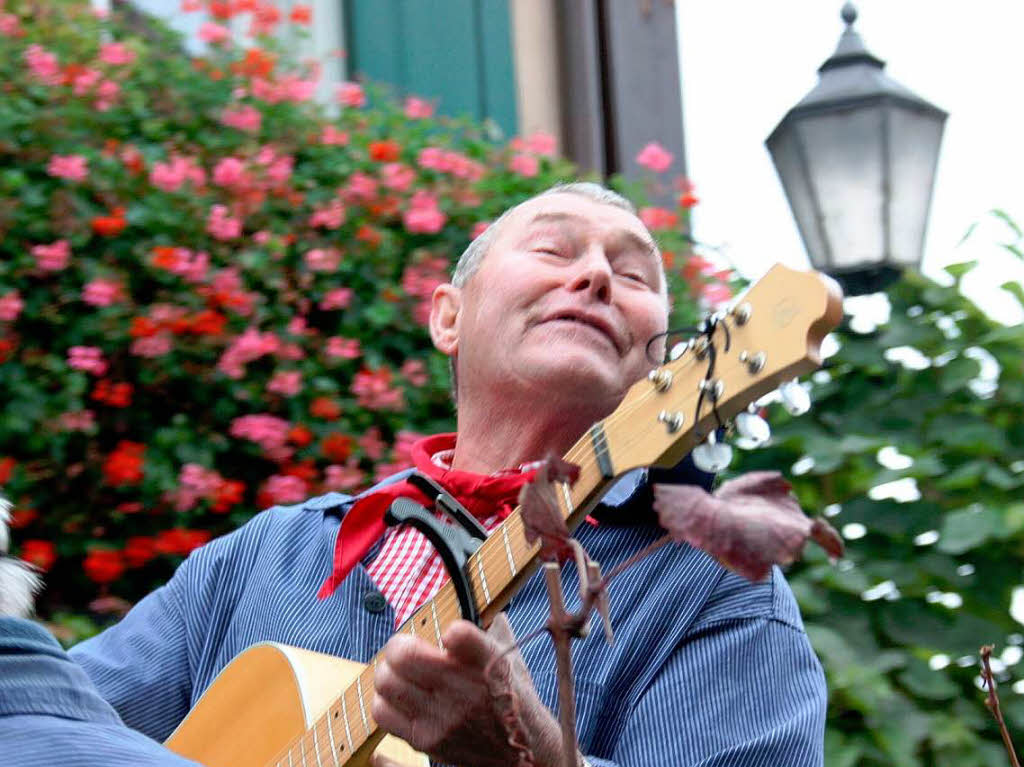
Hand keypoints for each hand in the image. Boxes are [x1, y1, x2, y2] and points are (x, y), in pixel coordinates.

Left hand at [371, 614, 562, 766]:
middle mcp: (466, 691)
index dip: (452, 633)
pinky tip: (399, 696)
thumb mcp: (512, 661)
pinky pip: (383, 712)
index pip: (463, 637)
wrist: (521, 754)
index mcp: (491, 664)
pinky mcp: (426, 740)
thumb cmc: (512, 700)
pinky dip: (384, 699)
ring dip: (388, 671)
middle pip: (403, 656)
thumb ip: (498, 634)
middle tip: (407, 649)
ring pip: (387, 682)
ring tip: (400, 672)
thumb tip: (495, 613)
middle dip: (399, 646)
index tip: (451, 637)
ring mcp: (443, 718)